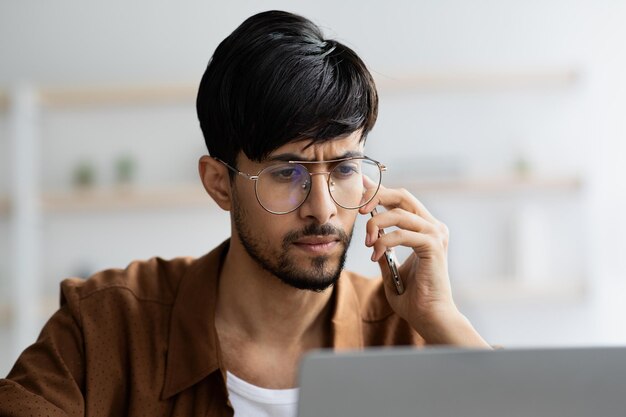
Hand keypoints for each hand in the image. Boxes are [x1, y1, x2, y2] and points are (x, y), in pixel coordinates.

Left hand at [359, 185, 488, 346]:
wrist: (430, 317)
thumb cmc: (413, 298)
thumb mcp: (391, 268)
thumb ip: (384, 250)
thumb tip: (372, 237)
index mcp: (426, 229)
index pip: (401, 200)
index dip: (379, 191)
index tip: (360, 187)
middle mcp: (433, 227)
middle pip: (402, 196)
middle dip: (376, 196)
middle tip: (358, 209)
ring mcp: (435, 234)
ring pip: (398, 213)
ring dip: (375, 224)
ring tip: (367, 243)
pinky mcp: (433, 246)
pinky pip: (401, 234)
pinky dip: (383, 242)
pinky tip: (376, 255)